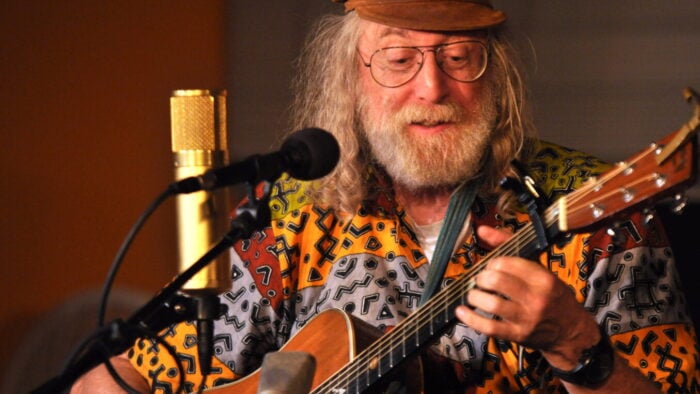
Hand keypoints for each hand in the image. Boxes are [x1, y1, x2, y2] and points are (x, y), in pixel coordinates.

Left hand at [455, 225, 598, 368]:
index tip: (491, 267)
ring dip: (475, 296)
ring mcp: (527, 318)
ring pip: (492, 303)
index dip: (492, 263)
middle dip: (481, 278)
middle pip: (497, 281)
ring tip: (473, 294)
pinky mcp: (518, 335)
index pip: (507, 263)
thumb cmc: (551, 295)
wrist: (570, 331)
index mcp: (543, 278)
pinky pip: (490, 327)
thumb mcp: (539, 269)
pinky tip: (461, 311)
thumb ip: (509, 246)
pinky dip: (471, 318)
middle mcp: (536, 298)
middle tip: (480, 280)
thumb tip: (481, 229)